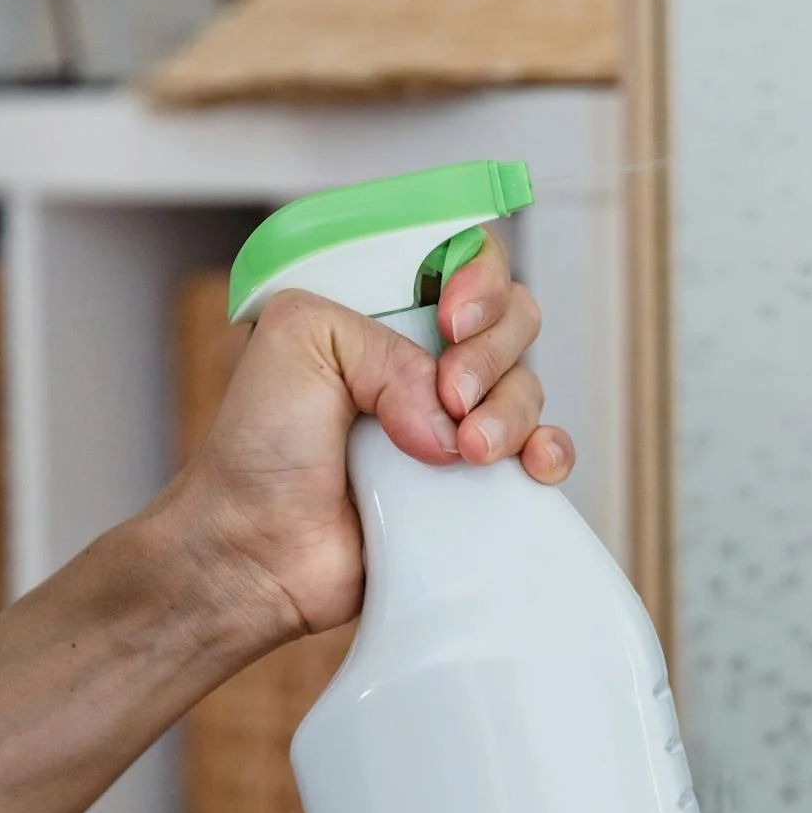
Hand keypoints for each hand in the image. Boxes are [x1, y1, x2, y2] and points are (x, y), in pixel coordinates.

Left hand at [153, 230, 574, 650]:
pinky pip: (545, 450)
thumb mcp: (297, 338)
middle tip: (450, 395)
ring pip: (529, 384)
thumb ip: (380, 336)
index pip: (464, 261)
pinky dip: (551, 451)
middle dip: (492, 353)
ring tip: (467, 451)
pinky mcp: (478, 481)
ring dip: (511, 411)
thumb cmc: (259, 450)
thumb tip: (447, 409)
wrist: (261, 551)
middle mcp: (427, 360)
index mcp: (385, 313)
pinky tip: (533, 466)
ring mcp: (457, 421)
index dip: (479, 281)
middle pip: (513, 319)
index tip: (452, 320)